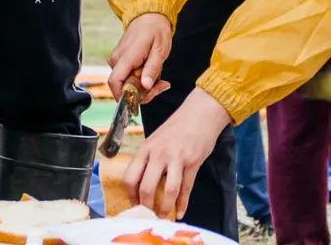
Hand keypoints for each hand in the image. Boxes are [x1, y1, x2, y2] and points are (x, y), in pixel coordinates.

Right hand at [107, 13, 173, 103]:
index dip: (124, 96)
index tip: (142, 98)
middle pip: (123, 87)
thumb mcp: (160, 50)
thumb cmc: (156, 30)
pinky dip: (141, 80)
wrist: (149, 16)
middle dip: (143, 92)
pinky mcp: (120, 61)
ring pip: (126, 84)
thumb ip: (152, 68)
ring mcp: (117, 60)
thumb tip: (145, 85)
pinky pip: (128, 77)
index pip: (115, 82)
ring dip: (144, 86)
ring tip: (160, 78)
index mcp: (127, 56)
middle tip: (162, 85)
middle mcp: (117, 60)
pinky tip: (152, 73)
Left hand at [123, 89, 231, 218]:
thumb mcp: (155, 141)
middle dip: (147, 207)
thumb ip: (148, 160)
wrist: (199, 114)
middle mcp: (158, 154)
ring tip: (163, 217)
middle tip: (148, 216)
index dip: (131, 196)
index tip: (135, 206)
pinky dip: (182, 204)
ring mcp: (176, 158)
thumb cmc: (176, 129)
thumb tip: (141, 186)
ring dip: (165, 208)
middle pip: (147, 188)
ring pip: (168, 190)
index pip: (130, 178)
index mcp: (145, 149)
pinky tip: (180, 213)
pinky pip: (186, 188)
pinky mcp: (193, 162)